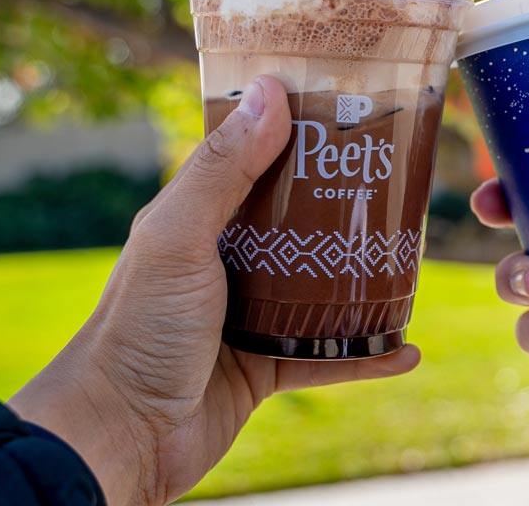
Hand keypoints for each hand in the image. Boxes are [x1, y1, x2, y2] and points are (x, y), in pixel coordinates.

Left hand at [9, 76, 419, 504]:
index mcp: (198, 219)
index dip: (297, 130)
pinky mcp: (264, 368)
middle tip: (401, 178)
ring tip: (411, 257)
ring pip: (320, 286)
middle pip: (297, 219)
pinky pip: (327, 356)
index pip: (252, 158)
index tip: (351, 105)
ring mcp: (246, 315)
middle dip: (345, 200)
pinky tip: (407, 350)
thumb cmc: (136, 331)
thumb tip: (271, 91)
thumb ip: (222, 169)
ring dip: (363, 277)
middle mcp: (224, 261)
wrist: (117, 437)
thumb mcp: (179, 237)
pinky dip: (366, 354)